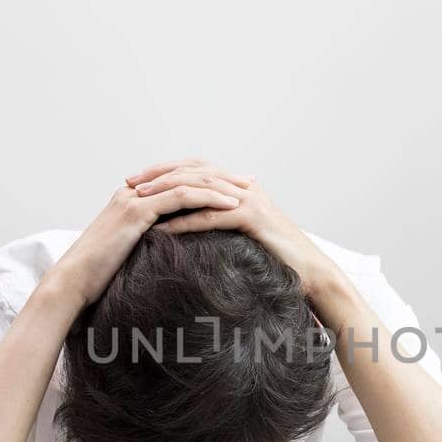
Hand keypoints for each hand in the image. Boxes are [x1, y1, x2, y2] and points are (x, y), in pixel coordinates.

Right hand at [47, 161, 242, 307]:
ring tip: (246, 192)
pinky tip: (231, 206)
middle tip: (248, 183)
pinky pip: (182, 198)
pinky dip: (209, 199)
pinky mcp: (137, 212)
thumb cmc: (99, 277)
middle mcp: (133, 192)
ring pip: (187, 182)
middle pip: (186, 174)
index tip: (234, 188)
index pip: (176, 180)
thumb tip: (172, 252)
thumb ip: (149, 244)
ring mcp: (134, 199)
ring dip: (220, 186)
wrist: (72, 283)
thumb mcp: (128, 254)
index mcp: (131, 198)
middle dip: (220, 178)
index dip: (208, 182)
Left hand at [126, 161, 340, 297]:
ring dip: (166, 194)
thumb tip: (197, 226)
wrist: (312, 273)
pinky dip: (184, 222)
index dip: (165, 170)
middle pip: (193, 171)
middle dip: (158, 176)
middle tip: (129, 184)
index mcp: (240, 187)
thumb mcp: (246, 235)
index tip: (137, 180)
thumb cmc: (279, 260)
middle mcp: (244, 186)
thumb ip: (225, 222)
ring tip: (139, 201)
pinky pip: (211, 216)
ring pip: (199, 189)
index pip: (196, 168)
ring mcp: (250, 199)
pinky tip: (163, 230)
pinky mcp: (253, 217)